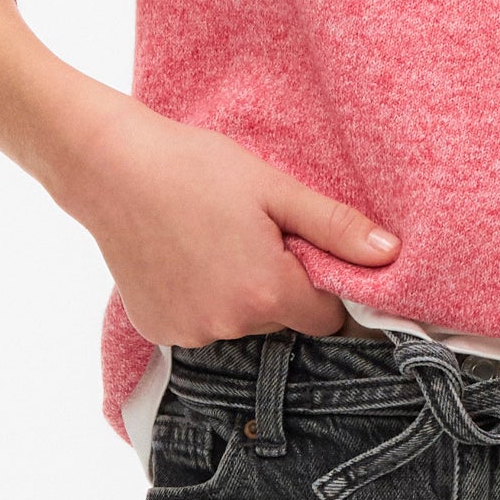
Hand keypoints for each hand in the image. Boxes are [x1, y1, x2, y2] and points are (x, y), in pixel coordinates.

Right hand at [61, 91, 395, 347]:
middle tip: (250, 235)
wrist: (109, 167)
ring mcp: (189, 332)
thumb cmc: (194, 168)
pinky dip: (200, 301)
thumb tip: (390, 255)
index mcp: (266, 292)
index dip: (322, 286)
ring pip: (239, 325)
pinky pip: (200, 325)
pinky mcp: (158, 330)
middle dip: (276, 286)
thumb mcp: (274, 188)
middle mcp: (229, 325)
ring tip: (212, 242)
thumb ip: (335, 228)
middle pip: (281, 321)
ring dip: (238, 296)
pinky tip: (184, 259)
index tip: (302, 252)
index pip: (326, 318)